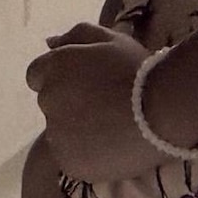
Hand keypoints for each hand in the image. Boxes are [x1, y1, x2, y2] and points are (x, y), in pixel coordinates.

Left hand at [27, 24, 173, 190]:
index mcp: (54, 67)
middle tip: (104, 103)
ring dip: (76, 128)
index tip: (86, 83)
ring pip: (59, 131)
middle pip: (49, 102)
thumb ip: (76, 35)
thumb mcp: (111, 39)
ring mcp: (56, 135)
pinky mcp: (68, 162)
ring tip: (111, 127)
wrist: (160, 113)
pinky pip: (70, 156)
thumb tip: (49, 42)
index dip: (61, 78)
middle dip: (69, 101)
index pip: (37, 74)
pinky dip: (84, 153)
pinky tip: (110, 145)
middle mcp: (47, 100)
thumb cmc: (136, 70)